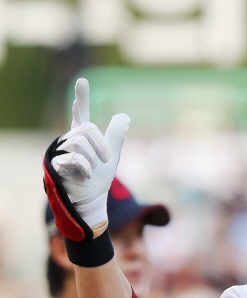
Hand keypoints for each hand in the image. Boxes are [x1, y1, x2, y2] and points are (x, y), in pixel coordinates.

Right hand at [51, 78, 129, 228]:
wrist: (92, 200)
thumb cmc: (98, 179)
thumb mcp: (111, 156)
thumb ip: (116, 135)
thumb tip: (124, 116)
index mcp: (82, 137)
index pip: (81, 115)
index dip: (82, 99)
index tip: (83, 82)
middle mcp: (70, 140)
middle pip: (87, 129)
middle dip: (100, 146)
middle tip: (104, 161)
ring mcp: (61, 151)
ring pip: (80, 142)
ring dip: (93, 159)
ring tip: (91, 170)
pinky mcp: (57, 163)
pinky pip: (76, 157)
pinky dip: (86, 168)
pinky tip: (85, 175)